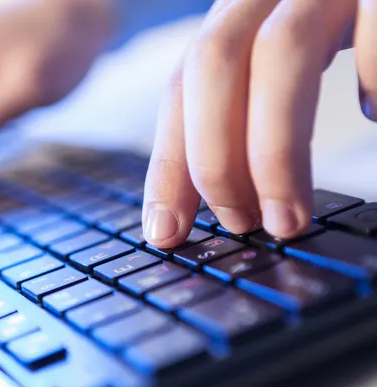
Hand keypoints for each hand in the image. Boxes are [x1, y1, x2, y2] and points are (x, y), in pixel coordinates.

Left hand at [143, 0, 371, 245]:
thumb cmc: (329, 28)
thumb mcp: (270, 68)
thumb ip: (244, 115)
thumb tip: (232, 201)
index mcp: (232, 18)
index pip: (179, 90)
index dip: (167, 164)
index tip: (164, 231)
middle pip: (212, 64)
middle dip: (215, 159)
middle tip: (240, 224)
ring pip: (279, 50)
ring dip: (277, 149)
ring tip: (288, 217)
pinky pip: (371, 23)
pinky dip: (371, 75)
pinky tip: (373, 110)